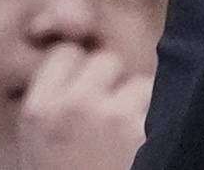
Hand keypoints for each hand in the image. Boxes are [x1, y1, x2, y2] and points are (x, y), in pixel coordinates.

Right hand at [14, 42, 152, 169]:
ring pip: (142, 84)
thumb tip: (80, 70)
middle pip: (106, 61)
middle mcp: (73, 106)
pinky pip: (165, 107)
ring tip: (132, 143)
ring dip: (143, 107)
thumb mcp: (38, 150)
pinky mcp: (147, 131)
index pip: (66, 54)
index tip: (88, 87)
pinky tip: (148, 150)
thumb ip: (53, 109)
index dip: (81, 70)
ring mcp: (113, 116)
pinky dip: (164, 127)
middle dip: (115, 85)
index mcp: (39, 112)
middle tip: (113, 120)